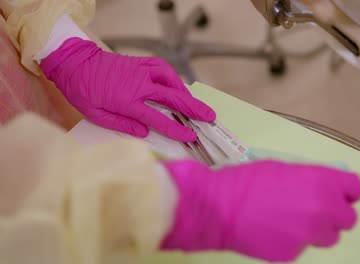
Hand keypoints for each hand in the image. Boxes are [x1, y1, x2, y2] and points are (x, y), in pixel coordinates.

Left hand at [40, 38, 215, 140]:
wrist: (75, 64)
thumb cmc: (83, 92)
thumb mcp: (97, 116)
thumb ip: (123, 125)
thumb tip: (144, 133)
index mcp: (127, 102)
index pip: (158, 119)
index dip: (176, 129)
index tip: (190, 136)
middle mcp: (139, 85)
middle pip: (173, 97)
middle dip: (194, 109)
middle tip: (210, 116)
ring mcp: (141, 71)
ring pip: (171, 80)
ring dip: (185, 92)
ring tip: (194, 104)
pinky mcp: (140, 62)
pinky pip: (163, 67)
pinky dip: (174, 77)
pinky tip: (177, 85)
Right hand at [161, 160, 359, 261]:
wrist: (219, 207)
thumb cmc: (247, 180)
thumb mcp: (284, 169)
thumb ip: (310, 179)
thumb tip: (323, 187)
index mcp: (322, 182)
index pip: (355, 188)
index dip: (347, 190)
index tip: (338, 192)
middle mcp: (323, 209)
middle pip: (348, 218)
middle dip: (335, 213)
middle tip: (316, 208)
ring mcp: (310, 235)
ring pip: (329, 236)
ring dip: (319, 229)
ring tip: (293, 221)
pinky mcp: (295, 253)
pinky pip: (304, 246)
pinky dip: (294, 239)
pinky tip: (274, 230)